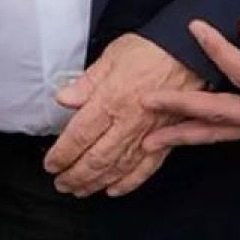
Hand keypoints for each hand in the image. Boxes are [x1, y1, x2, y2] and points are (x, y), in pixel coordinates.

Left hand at [44, 33, 203, 198]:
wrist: (188, 53)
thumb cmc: (151, 50)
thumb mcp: (111, 57)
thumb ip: (86, 83)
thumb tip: (63, 99)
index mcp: (110, 100)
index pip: (79, 136)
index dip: (62, 155)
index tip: (51, 163)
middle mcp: (128, 122)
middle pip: (95, 159)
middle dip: (74, 176)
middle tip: (61, 182)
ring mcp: (147, 134)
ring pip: (117, 168)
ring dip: (95, 183)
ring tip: (80, 189)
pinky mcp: (165, 139)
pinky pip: (145, 168)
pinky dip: (128, 183)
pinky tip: (114, 189)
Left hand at [143, 20, 239, 148]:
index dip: (216, 48)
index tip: (194, 26)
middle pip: (218, 115)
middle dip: (179, 109)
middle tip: (145, 103)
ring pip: (220, 133)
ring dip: (184, 135)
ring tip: (149, 139)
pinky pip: (230, 134)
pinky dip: (204, 134)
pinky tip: (184, 132)